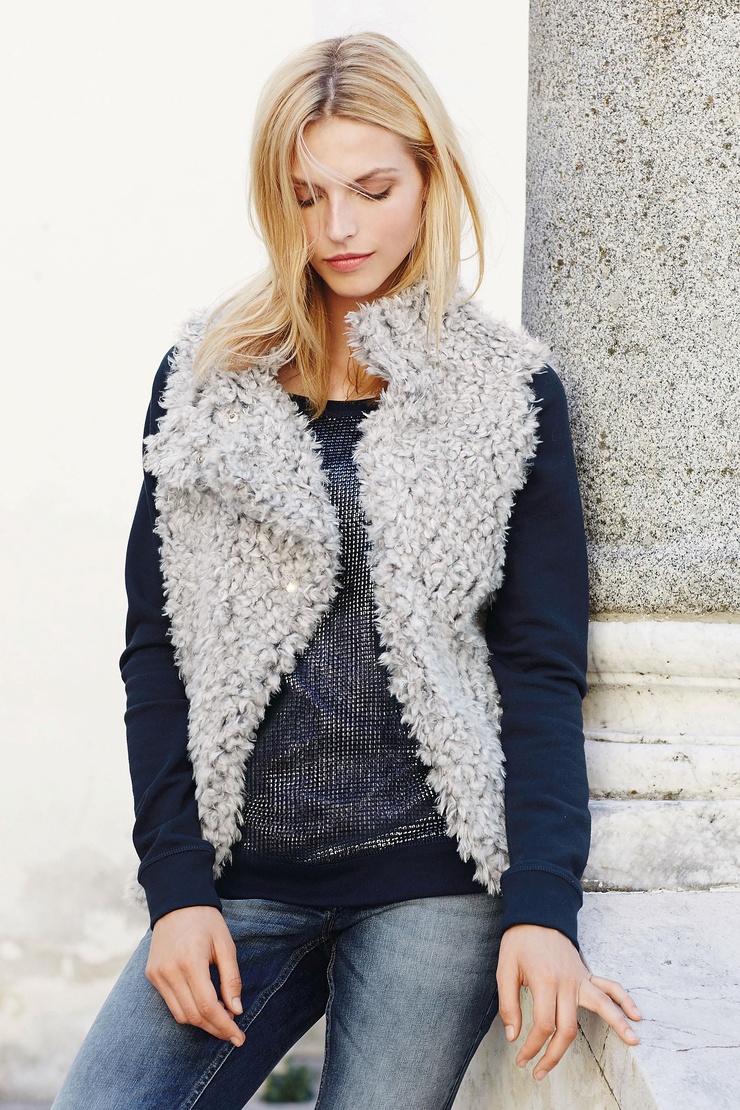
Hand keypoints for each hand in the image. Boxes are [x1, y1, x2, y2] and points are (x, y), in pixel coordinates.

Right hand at [146, 905, 244, 1045]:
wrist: (177, 902)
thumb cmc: (206, 922)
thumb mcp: (226, 945)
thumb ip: (231, 979)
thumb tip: (236, 1011)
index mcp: (190, 961)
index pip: (207, 1006)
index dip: (224, 1026)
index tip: (239, 1037)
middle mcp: (169, 971)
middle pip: (193, 1016)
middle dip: (215, 1028)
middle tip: (233, 1032)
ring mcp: (157, 975)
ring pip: (180, 1015)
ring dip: (202, 1023)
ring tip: (221, 1018)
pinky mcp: (152, 976)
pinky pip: (171, 1004)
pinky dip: (188, 1011)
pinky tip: (203, 1006)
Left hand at [497, 924, 641, 1080]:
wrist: (536, 915)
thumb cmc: (519, 942)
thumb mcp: (504, 969)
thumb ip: (508, 1004)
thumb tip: (513, 1037)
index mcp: (544, 981)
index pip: (543, 1025)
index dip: (532, 1046)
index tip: (522, 1058)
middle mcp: (567, 981)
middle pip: (567, 1028)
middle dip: (554, 1055)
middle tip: (540, 1072)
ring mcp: (580, 977)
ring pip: (601, 1006)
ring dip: (618, 1024)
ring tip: (633, 1042)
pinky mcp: (586, 973)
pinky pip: (610, 986)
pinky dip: (624, 999)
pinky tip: (635, 1014)